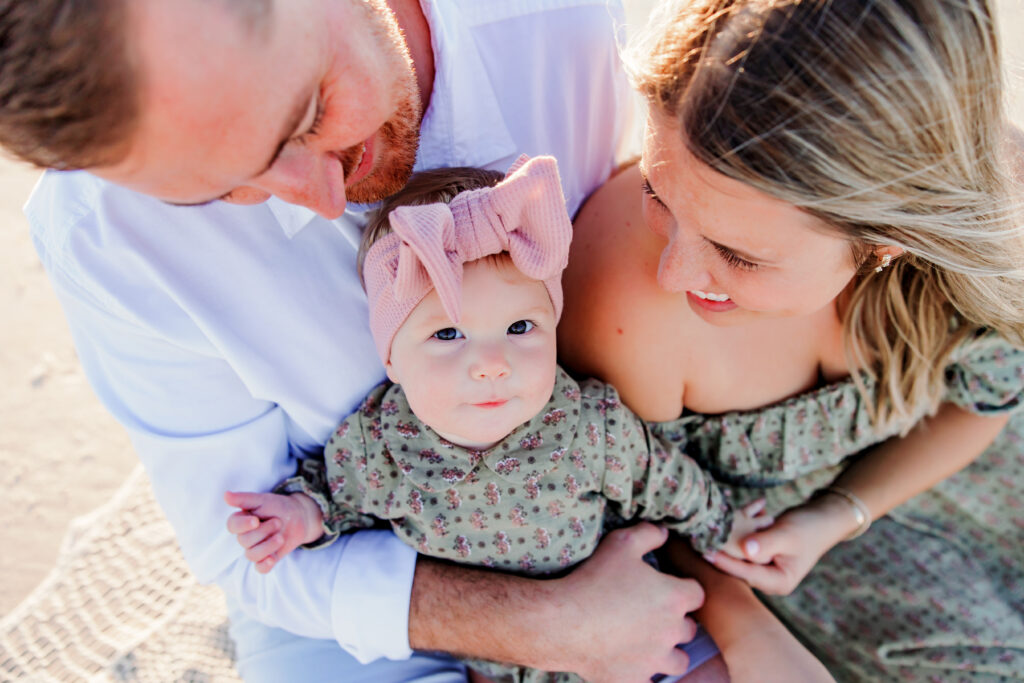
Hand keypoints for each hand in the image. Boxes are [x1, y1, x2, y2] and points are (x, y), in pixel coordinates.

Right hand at [224, 490, 323, 572]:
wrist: (298, 516)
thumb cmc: (278, 506)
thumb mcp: (263, 500)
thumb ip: (244, 499)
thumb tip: (225, 495)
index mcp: (242, 521)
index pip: (232, 526)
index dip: (242, 525)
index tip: (256, 520)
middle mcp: (246, 536)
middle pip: (244, 541)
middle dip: (263, 532)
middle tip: (278, 522)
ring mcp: (256, 549)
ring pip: (252, 555)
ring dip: (267, 546)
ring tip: (280, 537)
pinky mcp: (267, 559)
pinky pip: (260, 568)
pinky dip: (265, 566)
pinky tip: (272, 559)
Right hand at [551, 523, 705, 681]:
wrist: (563, 622)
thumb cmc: (593, 580)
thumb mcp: (621, 543)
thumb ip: (649, 534)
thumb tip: (664, 532)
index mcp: (674, 598)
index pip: (696, 593)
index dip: (683, 589)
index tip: (667, 587)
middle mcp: (672, 631)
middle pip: (690, 629)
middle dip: (676, 621)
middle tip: (652, 613)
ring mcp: (655, 660)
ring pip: (679, 660)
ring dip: (669, 651)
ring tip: (650, 643)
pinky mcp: (636, 680)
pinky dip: (646, 674)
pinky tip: (633, 664)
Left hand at [703, 495, 855, 594]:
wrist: (822, 518)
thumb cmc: (809, 528)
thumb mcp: (787, 535)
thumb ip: (766, 543)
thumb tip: (745, 551)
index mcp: (778, 582)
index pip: (747, 574)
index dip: (726, 563)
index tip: (708, 552)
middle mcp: (769, 578)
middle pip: (740, 568)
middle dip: (721, 553)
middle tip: (700, 541)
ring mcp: (764, 566)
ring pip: (738, 556)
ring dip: (725, 542)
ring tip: (704, 531)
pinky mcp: (759, 553)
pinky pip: (742, 545)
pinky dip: (734, 532)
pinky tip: (723, 518)